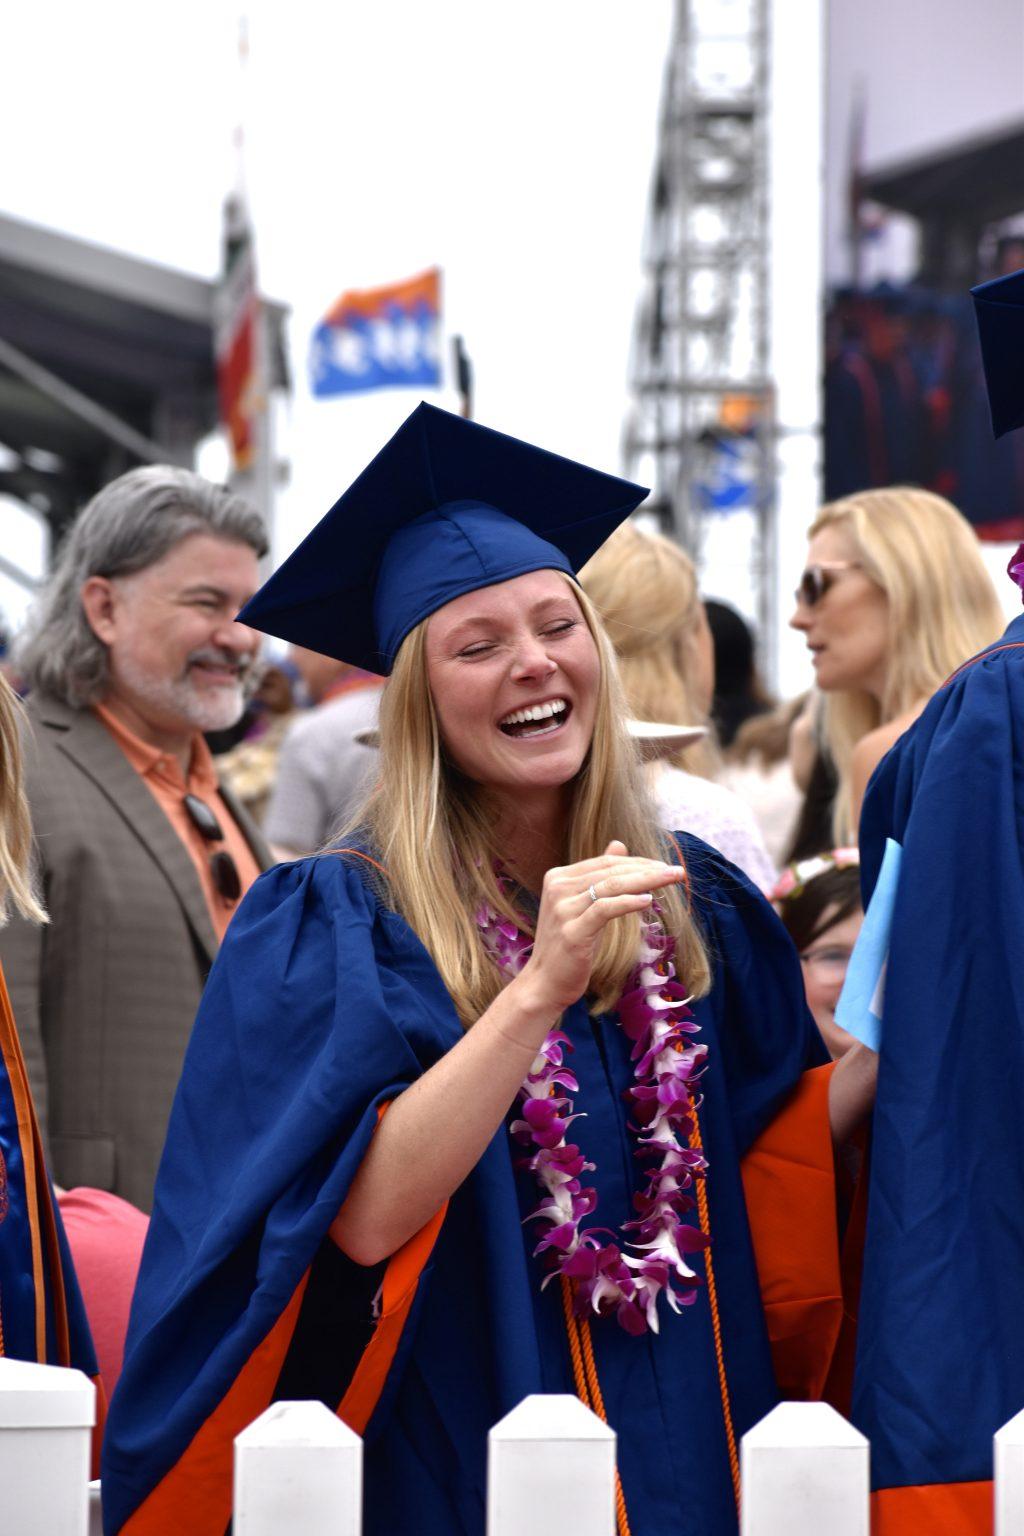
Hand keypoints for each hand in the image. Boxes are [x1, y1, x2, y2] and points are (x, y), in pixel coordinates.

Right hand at [514, 841, 685, 1016]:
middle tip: (677, 871)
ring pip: (611, 886)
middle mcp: (557, 888)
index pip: (605, 863)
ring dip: (646, 881)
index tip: (664, 866)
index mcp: (558, 878)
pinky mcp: (572, 932)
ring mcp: (562, 909)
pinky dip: (628, 902)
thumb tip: (618, 844)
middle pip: (610, 871)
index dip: (637, 862)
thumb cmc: (569, 945)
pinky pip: (605, 909)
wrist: (545, 983)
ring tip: (671, 879)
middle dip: (647, 869)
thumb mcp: (584, 906)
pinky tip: (648, 900)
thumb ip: (599, 876)